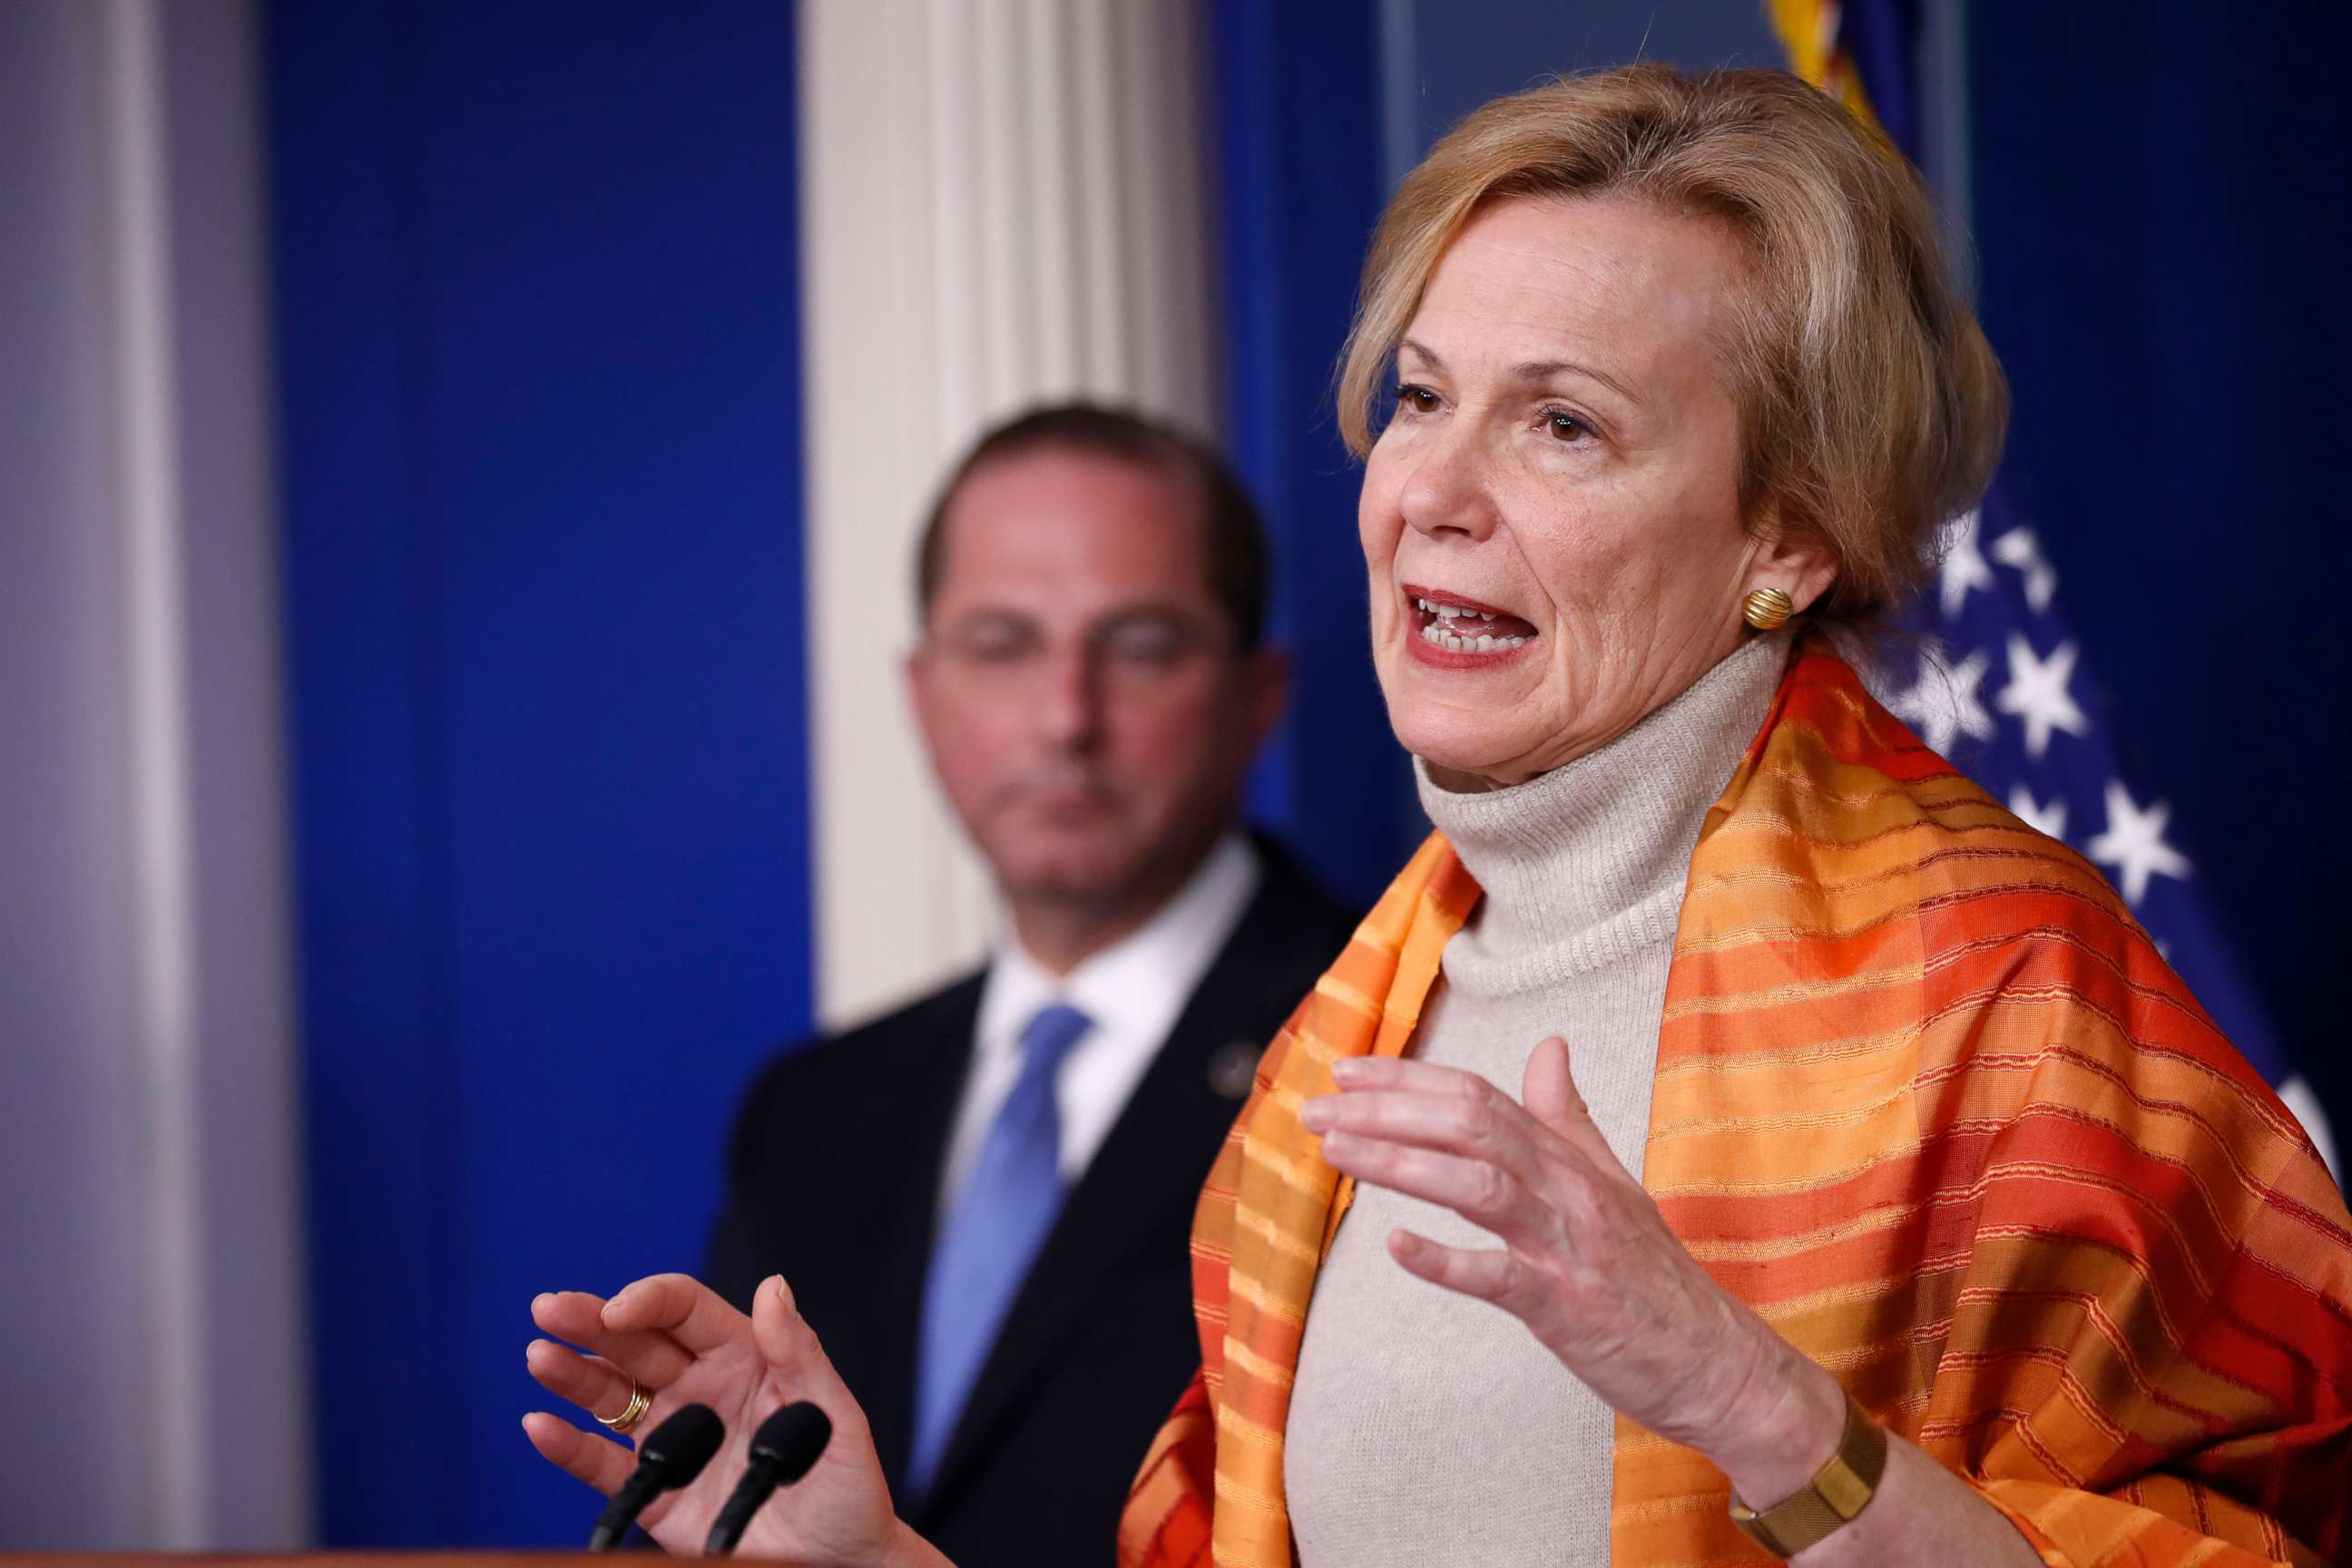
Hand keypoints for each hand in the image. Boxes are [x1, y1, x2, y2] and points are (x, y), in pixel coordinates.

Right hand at [524, 1272, 945, 1564]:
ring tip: (538, 1357)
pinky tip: (540, 1426)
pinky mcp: (657, 1491)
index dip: (648, 1300)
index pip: (684, 1310)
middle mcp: (701, 1388)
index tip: (617, 1310)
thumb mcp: (835, 1412)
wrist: (839, 1562)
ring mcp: (674, 1438)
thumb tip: (772, 1287)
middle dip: (590, 1321)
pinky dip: (569, 1446)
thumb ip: (799, 1352)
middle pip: (635, 1342)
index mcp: (744, 1355)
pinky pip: (603, 1464)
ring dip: (572, 1374)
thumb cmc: (848, 1485)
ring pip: (611, 1394)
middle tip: (548, 1309)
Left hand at [1299, 1038, 1844, 1499]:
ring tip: (1335, 1151)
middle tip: (1316, 1109)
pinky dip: (1445, 1259)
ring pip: (1477, 1183)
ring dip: (1399, 1162)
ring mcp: (1567, 1245)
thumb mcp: (1614, 1183)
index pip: (1477, 1096)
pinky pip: (1499, 1276)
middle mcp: (1567, 1188)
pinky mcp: (1567, 1306)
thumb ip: (1568, 1117)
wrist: (1719, 1364)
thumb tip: (1548, 1045)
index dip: (1407, 1079)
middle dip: (1386, 1109)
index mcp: (1569, 1158)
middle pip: (1468, 1124)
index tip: (1345, 1072)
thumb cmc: (1656, 1279)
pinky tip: (1393, 1247)